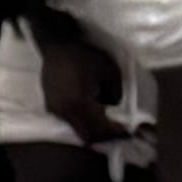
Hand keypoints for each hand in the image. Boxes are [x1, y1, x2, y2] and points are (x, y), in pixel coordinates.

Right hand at [38, 27, 123, 148]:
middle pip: (88, 136)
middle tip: (120, 130)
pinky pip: (70, 121)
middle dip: (105, 136)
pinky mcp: (51, 105)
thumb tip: (111, 107)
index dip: (116, 134)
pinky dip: (83, 121)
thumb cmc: (85, 56)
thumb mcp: (111, 72)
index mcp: (79, 104)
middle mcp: (64, 111)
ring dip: (94, 129)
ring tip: (107, 119)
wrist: (57, 46)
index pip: (100, 130)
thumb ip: (115, 94)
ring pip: (78, 130)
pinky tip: (91, 109)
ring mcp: (55, 109)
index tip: (130, 132)